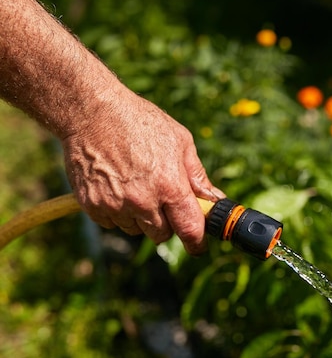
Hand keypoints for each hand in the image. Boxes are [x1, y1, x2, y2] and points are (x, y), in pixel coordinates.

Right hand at [61, 88, 223, 254]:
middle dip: (165, 223)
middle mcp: (142, 200)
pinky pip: (111, 223)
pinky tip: (115, 185)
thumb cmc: (139, 121)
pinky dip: (116, 211)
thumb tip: (214, 200)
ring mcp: (115, 205)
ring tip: (134, 185)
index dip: (196, 242)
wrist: (90, 111)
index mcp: (169, 185)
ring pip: (135, 230)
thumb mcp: (179, 140)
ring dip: (139, 217)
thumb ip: (197, 176)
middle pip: (161, 235)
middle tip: (161, 200)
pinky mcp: (93, 205)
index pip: (189, 230)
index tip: (197, 245)